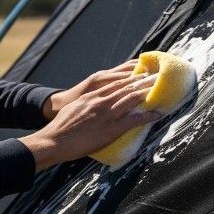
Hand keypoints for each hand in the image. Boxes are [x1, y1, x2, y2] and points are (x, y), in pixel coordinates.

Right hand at [21, 71, 161, 172]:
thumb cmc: (61, 128)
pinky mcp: (111, 128)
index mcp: (92, 96)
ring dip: (148, 93)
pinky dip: (147, 116)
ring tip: (160, 88)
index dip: (129, 77)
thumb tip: (92, 105)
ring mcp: (107, 114)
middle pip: (126, 87)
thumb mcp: (74, 109)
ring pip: (132, 99)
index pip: (115, 83)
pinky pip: (134, 120)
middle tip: (156, 75)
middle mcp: (101, 101)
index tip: (140, 73)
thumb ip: (86, 104)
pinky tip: (157, 114)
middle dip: (143, 80)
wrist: (54, 140)